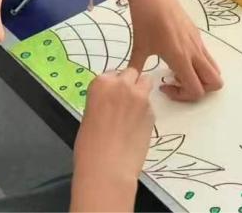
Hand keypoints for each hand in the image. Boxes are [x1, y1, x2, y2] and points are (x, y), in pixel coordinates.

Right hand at [73, 68, 153, 209]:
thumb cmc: (89, 146)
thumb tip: (111, 101)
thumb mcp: (89, 114)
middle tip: (123, 104)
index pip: (112, 74)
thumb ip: (103, 100)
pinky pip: (149, 106)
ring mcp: (140, 97)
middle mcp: (122, 85)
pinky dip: (144, 113)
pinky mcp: (152, 113)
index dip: (113, 86)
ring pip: (145, 85)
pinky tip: (136, 129)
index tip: (110, 98)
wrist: (107, 168)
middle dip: (129, 85)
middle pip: (131, 74)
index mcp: (101, 83)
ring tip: (132, 114)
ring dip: (141, 94)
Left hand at [118, 0, 221, 100]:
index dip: (183, 96)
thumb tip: (130, 83)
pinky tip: (177, 58)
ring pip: (214, 69)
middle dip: (199, 90)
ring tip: (177, 71)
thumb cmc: (144, 19)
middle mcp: (194, 51)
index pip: (197, 90)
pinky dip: (198, 65)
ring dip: (200, 77)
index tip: (163, 86)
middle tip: (176, 83)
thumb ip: (135, 68)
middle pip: (215, 82)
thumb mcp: (138, 46)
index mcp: (180, 57)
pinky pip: (207, 57)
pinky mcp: (197, 35)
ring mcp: (198, 42)